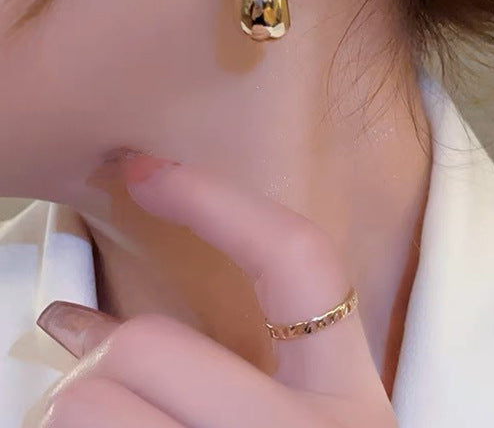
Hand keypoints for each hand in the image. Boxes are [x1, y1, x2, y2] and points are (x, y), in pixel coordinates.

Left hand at [33, 156, 398, 427]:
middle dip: (102, 363)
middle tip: (106, 385)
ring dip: (71, 418)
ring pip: (85, 406)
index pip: (298, 261)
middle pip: (145, 348)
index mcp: (350, 404)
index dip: (222, 203)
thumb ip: (207, 373)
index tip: (143, 169)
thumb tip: (64, 325)